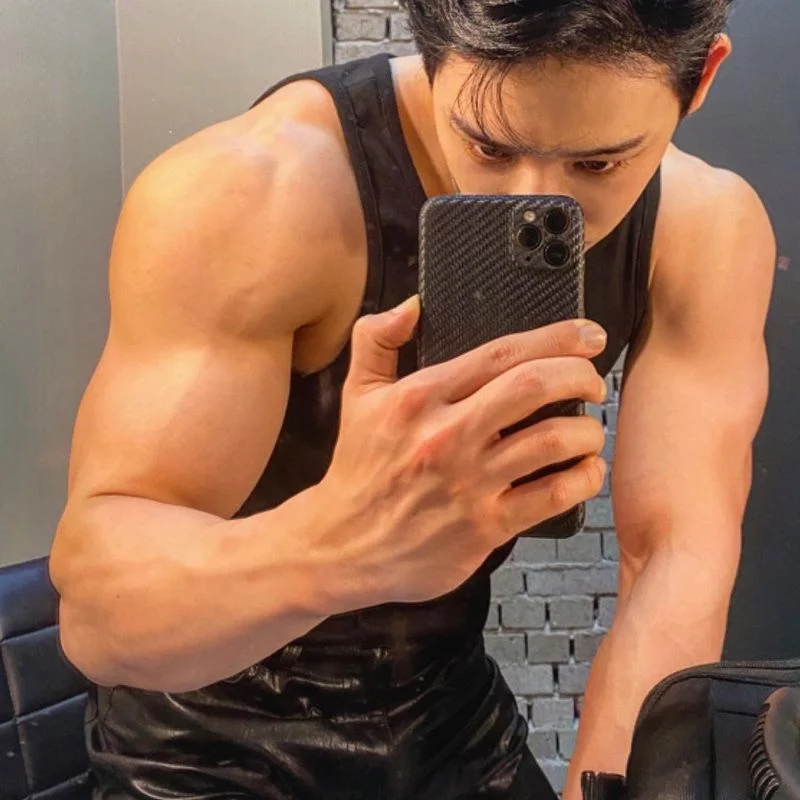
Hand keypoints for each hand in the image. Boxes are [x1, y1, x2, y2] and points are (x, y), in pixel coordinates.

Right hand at [317, 295, 607, 609]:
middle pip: (535, 388)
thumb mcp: (356, 396)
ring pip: (553, 441)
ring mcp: (469, 482)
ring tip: (589, 430)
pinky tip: (584, 471)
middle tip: (592, 383)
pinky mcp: (484, 526)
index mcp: (420, 397)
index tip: (587, 335)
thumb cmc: (357, 470)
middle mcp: (447, 435)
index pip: (501, 354)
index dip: (556, 338)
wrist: (342, 545)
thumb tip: (411, 305)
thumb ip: (376, 340)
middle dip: (580, 376)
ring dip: (587, 431)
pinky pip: (552, 496)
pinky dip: (582, 479)